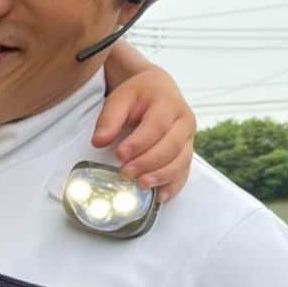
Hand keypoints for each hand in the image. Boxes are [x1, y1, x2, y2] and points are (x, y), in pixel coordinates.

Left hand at [92, 65, 194, 202]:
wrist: (158, 90)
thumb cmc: (139, 94)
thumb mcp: (120, 98)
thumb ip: (109, 118)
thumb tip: (99, 141)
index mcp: (169, 103)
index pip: (156, 126)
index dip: (138, 143)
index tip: (119, 155)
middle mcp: (184, 122)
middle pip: (171, 147)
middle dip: (147, 163)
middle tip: (125, 173)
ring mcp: (188, 139)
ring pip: (181, 162)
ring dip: (161, 176)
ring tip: (141, 184)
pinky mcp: (186, 153)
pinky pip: (184, 172)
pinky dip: (173, 186)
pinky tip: (160, 196)